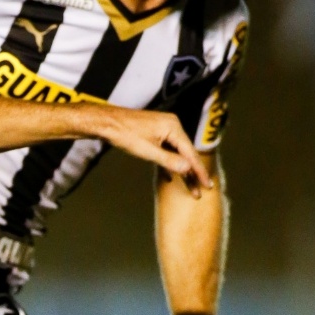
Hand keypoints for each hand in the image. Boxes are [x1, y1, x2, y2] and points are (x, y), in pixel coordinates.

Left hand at [91, 107, 212, 197]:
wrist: (107, 122)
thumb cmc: (125, 134)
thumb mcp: (148, 151)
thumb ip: (168, 160)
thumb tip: (187, 169)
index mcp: (173, 127)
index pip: (190, 152)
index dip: (199, 170)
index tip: (207, 184)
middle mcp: (172, 126)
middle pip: (186, 154)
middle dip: (192, 174)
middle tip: (200, 191)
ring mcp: (164, 129)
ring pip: (177, 154)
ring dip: (181, 171)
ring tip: (190, 189)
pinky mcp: (156, 134)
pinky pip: (167, 151)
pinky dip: (169, 164)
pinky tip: (171, 178)